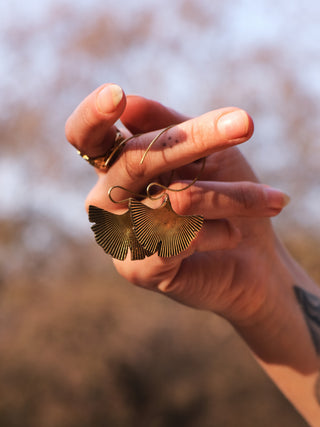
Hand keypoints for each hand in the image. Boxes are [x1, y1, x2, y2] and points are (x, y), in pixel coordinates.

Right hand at [66, 84, 288, 326]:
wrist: (252, 257)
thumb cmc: (226, 194)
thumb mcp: (204, 152)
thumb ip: (167, 126)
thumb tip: (129, 102)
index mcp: (116, 165)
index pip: (87, 136)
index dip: (93, 115)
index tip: (117, 95)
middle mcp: (106, 197)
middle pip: (135, 160)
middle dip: (194, 140)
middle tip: (244, 124)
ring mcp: (117, 234)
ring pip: (172, 199)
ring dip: (228, 198)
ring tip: (268, 201)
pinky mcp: (136, 268)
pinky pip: (180, 238)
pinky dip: (220, 232)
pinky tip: (231, 237)